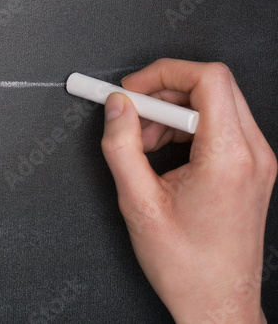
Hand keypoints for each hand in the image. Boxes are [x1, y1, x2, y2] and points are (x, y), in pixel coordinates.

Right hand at [101, 59, 275, 322]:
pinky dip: (186, 127)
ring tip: (142, 142)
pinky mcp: (251, 168)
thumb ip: (121, 146)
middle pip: (212, 85)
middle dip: (163, 92)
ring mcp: (257, 161)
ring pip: (215, 103)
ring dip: (172, 111)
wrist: (219, 302)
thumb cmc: (188, 265)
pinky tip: (161, 151)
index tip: (131, 90)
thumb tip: (116, 107)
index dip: (163, 72)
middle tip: (130, 114)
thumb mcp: (138, 202)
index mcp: (229, 158)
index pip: (208, 78)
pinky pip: (220, 125)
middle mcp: (252, 154)